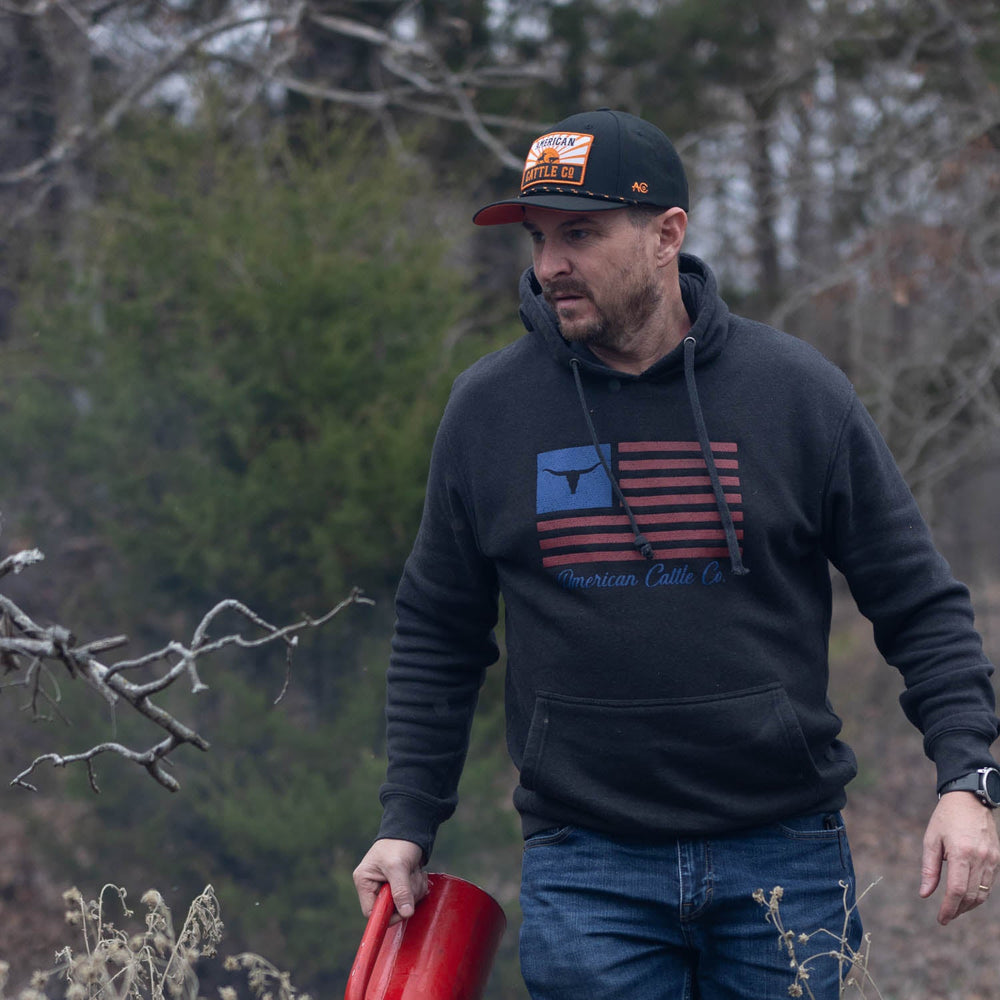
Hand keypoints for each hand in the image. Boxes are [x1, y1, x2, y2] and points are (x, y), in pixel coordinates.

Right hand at [353, 838, 426, 919]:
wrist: (412, 827)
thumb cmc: (399, 843)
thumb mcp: (398, 866)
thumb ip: (401, 890)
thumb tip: (405, 914)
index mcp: (364, 881)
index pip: (371, 912)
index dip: (388, 915)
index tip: (404, 910)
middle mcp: (373, 885)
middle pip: (390, 909)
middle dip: (406, 896)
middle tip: (412, 879)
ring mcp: (387, 885)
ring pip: (404, 903)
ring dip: (415, 889)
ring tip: (415, 871)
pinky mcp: (400, 884)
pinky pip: (411, 896)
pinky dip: (418, 886)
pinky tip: (418, 872)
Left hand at [920, 791, 999, 923]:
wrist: (969, 799)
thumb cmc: (945, 818)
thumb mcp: (931, 839)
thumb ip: (929, 868)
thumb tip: (925, 894)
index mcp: (961, 853)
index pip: (956, 890)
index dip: (949, 908)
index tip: (941, 919)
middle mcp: (980, 858)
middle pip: (970, 895)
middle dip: (958, 910)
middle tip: (945, 916)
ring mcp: (991, 859)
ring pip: (983, 893)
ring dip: (969, 905)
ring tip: (954, 909)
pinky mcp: (997, 858)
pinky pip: (989, 884)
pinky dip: (978, 894)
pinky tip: (966, 895)